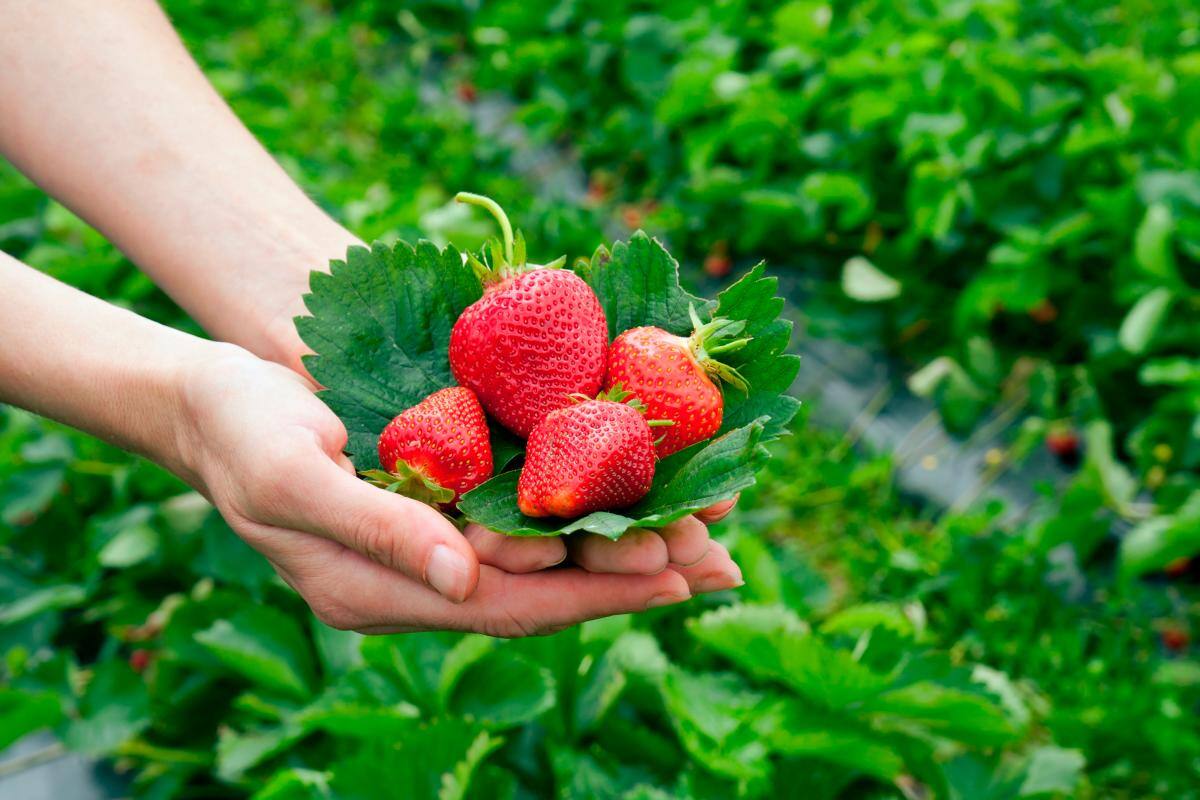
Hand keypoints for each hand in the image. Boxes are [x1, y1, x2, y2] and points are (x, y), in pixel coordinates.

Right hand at [175, 347, 692, 635]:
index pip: (508, 606)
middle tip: (716, 563)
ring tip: (697, 538)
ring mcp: (428, 548)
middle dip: (627, 578)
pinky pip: (520, 522)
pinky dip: (575, 514)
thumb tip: (468, 581)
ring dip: (615, 549)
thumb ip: (382, 532)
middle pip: (541, 592)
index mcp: (381, 592)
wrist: (205, 400)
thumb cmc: (239, 430)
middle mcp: (417, 581)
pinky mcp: (435, 505)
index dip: (591, 591)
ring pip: (540, 561)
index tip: (670, 575)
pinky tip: (622, 498)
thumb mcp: (297, 478)